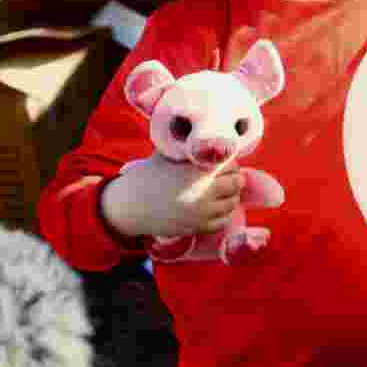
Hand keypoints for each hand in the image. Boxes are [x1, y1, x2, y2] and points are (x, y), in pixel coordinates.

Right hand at [101, 153, 245, 239]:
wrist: (130, 205)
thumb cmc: (149, 176)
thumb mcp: (168, 155)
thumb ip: (189, 148)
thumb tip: (209, 138)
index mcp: (197, 171)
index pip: (231, 164)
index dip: (229, 162)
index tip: (223, 163)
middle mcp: (203, 192)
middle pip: (236, 183)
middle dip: (233, 178)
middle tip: (226, 176)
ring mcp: (202, 212)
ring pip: (232, 203)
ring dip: (230, 195)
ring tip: (221, 191)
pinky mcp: (198, 227)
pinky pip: (222, 220)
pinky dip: (222, 213)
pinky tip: (214, 206)